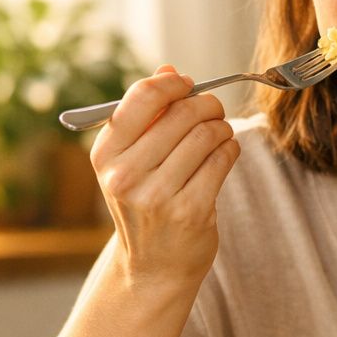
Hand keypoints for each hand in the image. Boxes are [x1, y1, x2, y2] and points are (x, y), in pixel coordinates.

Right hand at [90, 65, 239, 287]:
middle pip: (181, 114)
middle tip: (213, 111)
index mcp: (105, 154)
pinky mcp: (190, 211)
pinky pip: (222, 161)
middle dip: (206, 106)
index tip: (187, 85)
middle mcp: (125, 175)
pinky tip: (226, 153)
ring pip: (206, 135)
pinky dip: (230, 150)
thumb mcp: (132, 160)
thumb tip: (169, 69)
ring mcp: (157, 195)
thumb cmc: (145, 203)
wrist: (152, 266)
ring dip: (221, 128)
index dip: (172, 84)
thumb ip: (148, 114)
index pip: (141, 98)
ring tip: (220, 134)